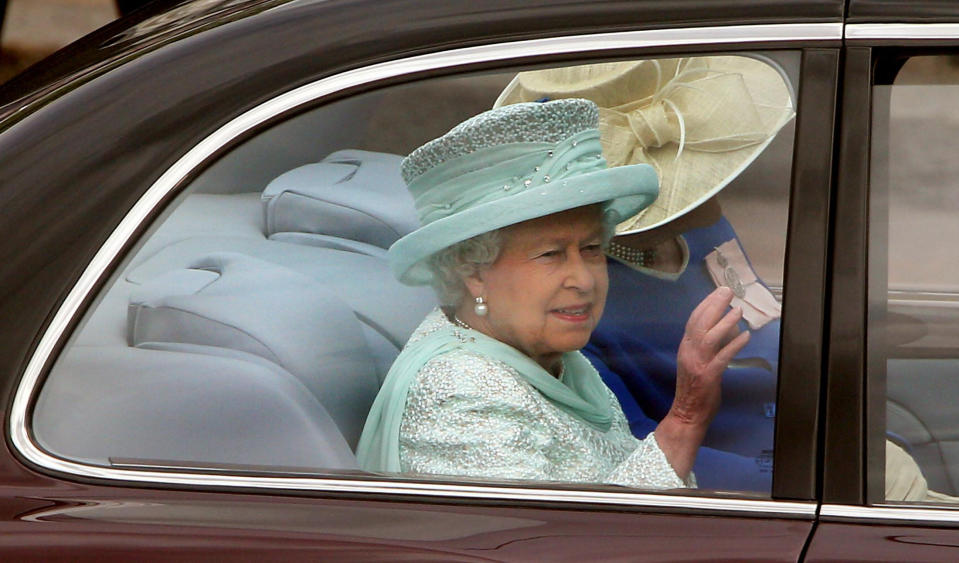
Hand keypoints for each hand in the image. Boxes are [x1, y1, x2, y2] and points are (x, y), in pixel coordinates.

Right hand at [654, 286, 749, 479]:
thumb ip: (707, 346)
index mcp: (685, 347)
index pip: (693, 320)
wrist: (687, 414)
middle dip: (714, 305)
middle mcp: (688, 352)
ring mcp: (697, 363)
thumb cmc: (694, 389)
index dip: (706, 304)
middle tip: (727, 291)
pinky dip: (734, 344)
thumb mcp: (696, 362)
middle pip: (700, 322)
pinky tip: (745, 336)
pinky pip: (722, 356)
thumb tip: (727, 328)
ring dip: (725, 321)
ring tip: (737, 310)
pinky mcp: (708, 375)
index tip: (717, 292)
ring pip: (709, 336)